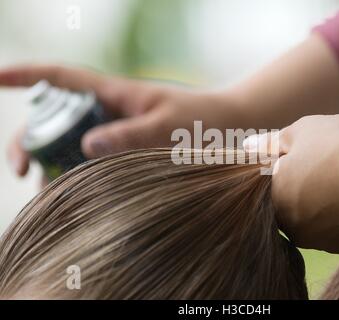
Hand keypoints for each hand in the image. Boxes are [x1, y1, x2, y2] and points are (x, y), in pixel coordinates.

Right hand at [3, 65, 242, 181]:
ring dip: (51, 162)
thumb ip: (130, 134)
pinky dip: (76, 173)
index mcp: (115, 93)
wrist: (227, 127)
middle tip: (23, 169)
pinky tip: (72, 193)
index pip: (62, 78)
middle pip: (56, 117)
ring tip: (44, 189)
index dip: (26, 75)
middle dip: (31, 139)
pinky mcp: (125, 149)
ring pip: (69, 142)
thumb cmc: (201, 119)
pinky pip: (91, 159)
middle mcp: (109, 111)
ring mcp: (115, 130)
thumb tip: (86, 146)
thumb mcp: (167, 125)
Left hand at [245, 114, 338, 254]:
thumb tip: (248, 147)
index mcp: (277, 201)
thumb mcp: (300, 132)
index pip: (273, 191)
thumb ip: (270, 144)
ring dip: (329, 206)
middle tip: (330, 168)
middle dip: (307, 191)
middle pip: (296, 210)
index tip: (307, 160)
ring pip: (321, 223)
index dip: (289, 173)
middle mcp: (296, 229)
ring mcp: (327, 242)